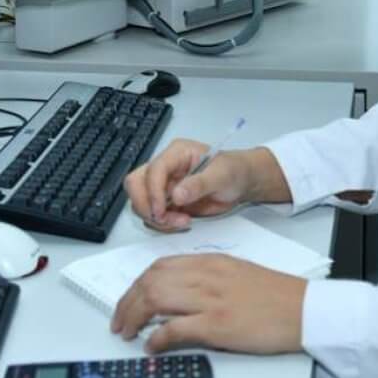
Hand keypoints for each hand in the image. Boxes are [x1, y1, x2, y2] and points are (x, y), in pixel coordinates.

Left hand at [111, 253, 305, 354]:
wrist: (304, 309)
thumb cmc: (274, 296)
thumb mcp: (235, 274)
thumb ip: (206, 280)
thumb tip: (177, 298)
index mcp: (211, 261)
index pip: (160, 266)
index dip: (137, 284)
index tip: (128, 301)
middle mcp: (206, 275)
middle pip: (151, 281)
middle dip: (127, 302)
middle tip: (120, 321)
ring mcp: (211, 299)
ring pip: (155, 298)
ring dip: (133, 317)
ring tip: (128, 332)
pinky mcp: (217, 324)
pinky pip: (174, 328)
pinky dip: (157, 338)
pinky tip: (152, 345)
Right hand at [124, 141, 289, 230]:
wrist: (241, 183)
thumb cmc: (234, 171)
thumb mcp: (222, 175)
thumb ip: (199, 184)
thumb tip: (176, 195)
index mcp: (176, 153)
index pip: (153, 170)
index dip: (153, 191)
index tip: (161, 210)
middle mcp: (165, 168)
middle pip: (136, 184)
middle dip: (146, 205)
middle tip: (164, 219)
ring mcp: (164, 186)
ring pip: (141, 202)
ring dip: (156, 218)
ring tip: (183, 222)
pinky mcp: (167, 202)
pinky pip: (153, 215)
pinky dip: (163, 223)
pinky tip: (183, 222)